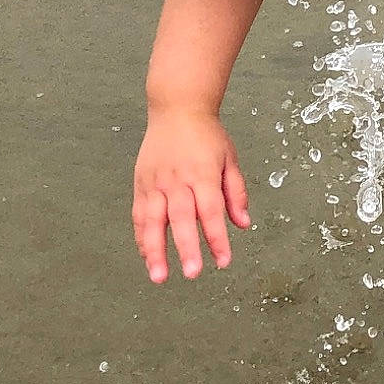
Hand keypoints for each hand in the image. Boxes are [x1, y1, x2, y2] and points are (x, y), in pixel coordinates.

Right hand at [132, 108, 251, 282]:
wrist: (177, 108)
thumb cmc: (206, 135)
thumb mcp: (229, 158)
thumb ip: (236, 192)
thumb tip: (244, 224)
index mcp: (202, 173)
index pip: (211, 211)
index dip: (217, 238)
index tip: (224, 261)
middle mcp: (177, 179)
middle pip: (182, 218)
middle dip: (187, 248)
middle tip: (192, 273)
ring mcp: (156, 181)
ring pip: (153, 220)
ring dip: (155, 249)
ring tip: (159, 276)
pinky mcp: (141, 183)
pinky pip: (140, 214)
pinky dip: (142, 237)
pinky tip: (147, 256)